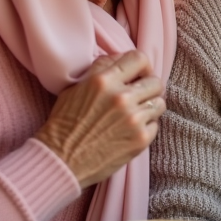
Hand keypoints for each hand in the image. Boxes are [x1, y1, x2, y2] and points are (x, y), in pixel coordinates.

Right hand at [35, 51, 165, 188]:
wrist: (61, 161)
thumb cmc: (64, 124)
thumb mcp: (74, 88)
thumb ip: (100, 70)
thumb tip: (120, 60)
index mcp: (103, 81)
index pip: (139, 58)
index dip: (142, 66)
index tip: (138, 74)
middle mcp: (121, 97)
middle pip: (155, 81)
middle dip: (148, 88)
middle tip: (139, 96)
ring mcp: (133, 119)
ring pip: (159, 103)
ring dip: (149, 107)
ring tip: (135, 114)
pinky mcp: (140, 139)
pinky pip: (155, 125)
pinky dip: (146, 128)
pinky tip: (130, 131)